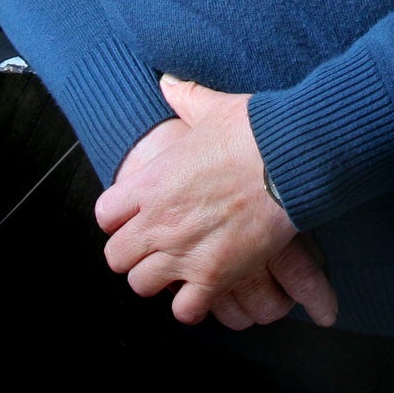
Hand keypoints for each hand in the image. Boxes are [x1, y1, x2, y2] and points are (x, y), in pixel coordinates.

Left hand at [96, 76, 336, 327]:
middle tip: (156, 242)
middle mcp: (157, 222)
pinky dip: (192, 304)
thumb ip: (184, 97)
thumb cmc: (252, 131)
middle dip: (133, 251)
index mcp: (149, 183)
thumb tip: (170, 82)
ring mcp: (183, 253)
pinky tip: (204, 287)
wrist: (289, 158)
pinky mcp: (215, 276)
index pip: (104, 215)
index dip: (118, 215)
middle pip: (116, 257)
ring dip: (159, 277)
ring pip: (143, 285)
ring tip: (179, 265)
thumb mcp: (210, 107)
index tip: (136, 213)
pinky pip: (185, 310)